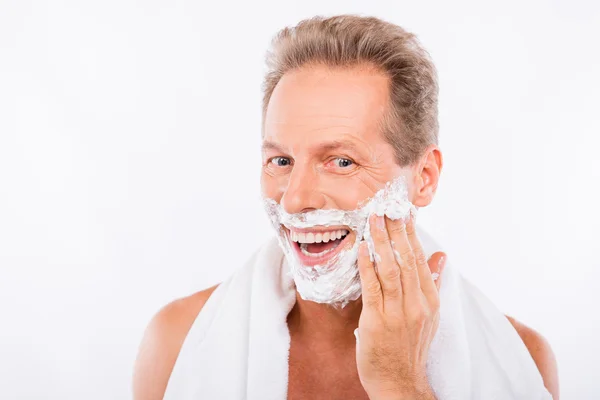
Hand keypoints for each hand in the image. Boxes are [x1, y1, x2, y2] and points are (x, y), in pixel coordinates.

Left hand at [355, 214, 445, 399]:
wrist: (400, 383)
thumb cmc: (410, 348)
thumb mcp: (430, 315)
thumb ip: (433, 283)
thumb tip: (441, 256)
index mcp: (429, 301)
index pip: (420, 260)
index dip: (411, 235)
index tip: (404, 213)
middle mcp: (417, 304)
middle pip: (406, 259)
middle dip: (395, 231)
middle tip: (386, 207)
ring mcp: (398, 313)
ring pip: (391, 269)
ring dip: (381, 242)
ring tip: (373, 219)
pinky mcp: (377, 322)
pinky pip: (373, 288)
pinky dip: (367, 266)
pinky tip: (362, 248)